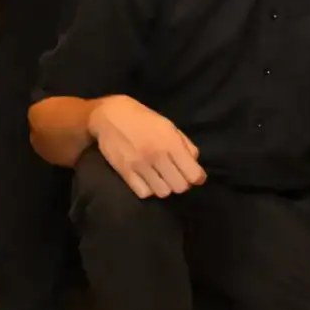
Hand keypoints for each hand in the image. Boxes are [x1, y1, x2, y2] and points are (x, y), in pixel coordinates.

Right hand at [89, 96, 206, 197]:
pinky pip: (144, 193)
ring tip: (161, 179)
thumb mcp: (170, 127)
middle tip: (176, 177)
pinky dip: (148, 190)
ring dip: (165, 187)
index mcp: (172, 143)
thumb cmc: (144, 120)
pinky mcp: (124, 172)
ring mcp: (140, 165)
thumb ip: (185, 145)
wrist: (111, 116)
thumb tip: (194, 164)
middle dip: (182, 183)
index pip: (193, 174)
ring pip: (162, 193)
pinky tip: (148, 180)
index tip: (195, 176)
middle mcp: (157, 156)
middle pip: (180, 187)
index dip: (197, 178)